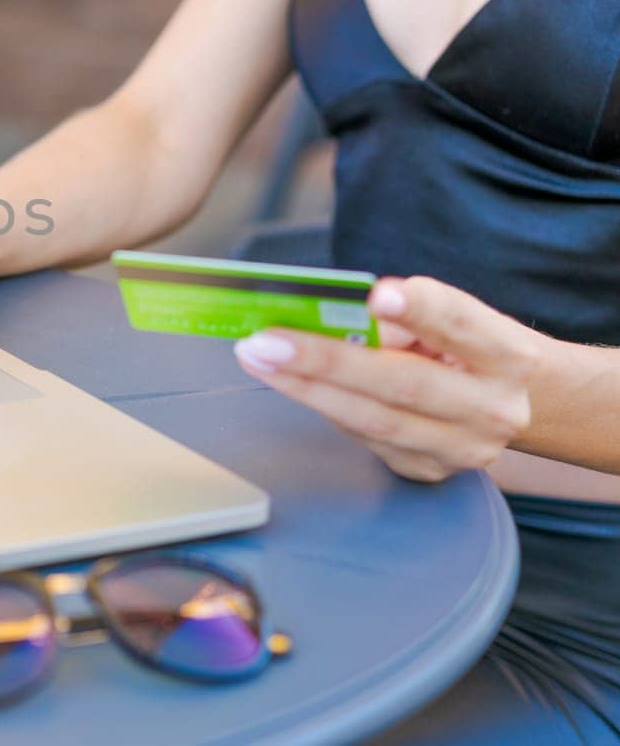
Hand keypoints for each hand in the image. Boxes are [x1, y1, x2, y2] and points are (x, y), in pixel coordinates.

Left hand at [233, 276, 545, 482]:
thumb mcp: (450, 320)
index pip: (462, 325)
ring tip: (257, 357)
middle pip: (403, 384)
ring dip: (305, 387)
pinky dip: (324, 404)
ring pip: (373, 420)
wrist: (511, 400)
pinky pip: (364, 437)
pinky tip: (290, 383)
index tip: (377, 296)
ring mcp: (461, 449)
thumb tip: (333, 319)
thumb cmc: (466, 347)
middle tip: (267, 341)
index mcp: (506, 355)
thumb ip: (403, 316)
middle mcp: (492, 408)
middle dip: (326, 360)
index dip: (420, 310)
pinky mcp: (428, 471)